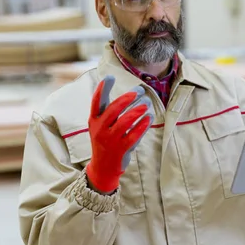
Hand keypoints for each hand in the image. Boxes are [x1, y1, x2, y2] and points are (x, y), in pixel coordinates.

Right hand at [86, 75, 153, 193]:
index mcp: (94, 121)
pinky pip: (134, 135)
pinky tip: (150, 117)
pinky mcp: (122, 149)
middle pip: (114, 110)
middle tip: (140, 91)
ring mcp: (110, 140)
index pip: (96, 102)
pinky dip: (143, 125)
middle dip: (128, 98)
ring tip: (147, 103)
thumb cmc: (105, 140)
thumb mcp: (100, 125)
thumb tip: (128, 92)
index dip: (102, 89)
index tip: (110, 77)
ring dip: (138, 110)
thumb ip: (109, 110)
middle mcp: (100, 129)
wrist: (103, 167)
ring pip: (125, 122)